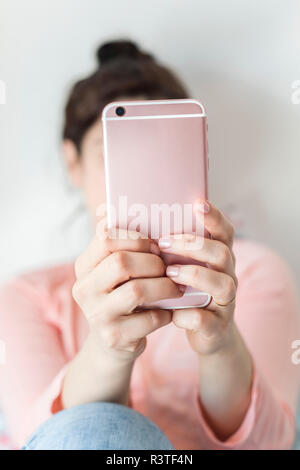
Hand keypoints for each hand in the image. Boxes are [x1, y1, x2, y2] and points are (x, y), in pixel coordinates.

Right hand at [72, 229, 182, 362]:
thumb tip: (152, 217)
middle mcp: (84, 289)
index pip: (106, 237)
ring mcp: (97, 315)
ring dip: (164, 287)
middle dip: (153, 263)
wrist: (113, 343)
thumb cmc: (121, 297)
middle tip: (168, 268)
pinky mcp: (114, 337)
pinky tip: (169, 311)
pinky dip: (166, 313)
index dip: (136, 237)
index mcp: (84, 266)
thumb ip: (126, 247)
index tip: (154, 246)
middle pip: (121, 262)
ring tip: (175, 288)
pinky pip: (150, 318)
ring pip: (137, 290)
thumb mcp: (115, 272)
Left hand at [159, 200, 237, 354]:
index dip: (215, 217)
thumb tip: (126, 220)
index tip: (198, 203)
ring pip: (222, 284)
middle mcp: (227, 276)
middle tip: (164, 243)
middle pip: (222, 254)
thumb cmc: (185, 291)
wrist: (205, 332)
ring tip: (169, 273)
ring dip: (194, 276)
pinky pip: (206, 319)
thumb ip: (168, 247)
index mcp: (219, 257)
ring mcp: (225, 301)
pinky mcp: (216, 326)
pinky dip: (187, 315)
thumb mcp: (181, 267)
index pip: (224, 232)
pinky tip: (171, 312)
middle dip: (193, 246)